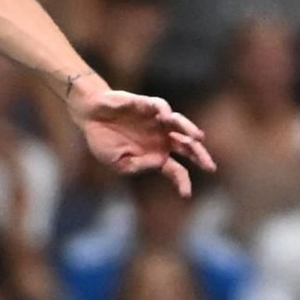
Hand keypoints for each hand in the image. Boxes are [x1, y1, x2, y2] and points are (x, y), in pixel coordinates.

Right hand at [75, 87, 215, 199]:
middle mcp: (160, 137)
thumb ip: (138, 165)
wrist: (90, 115)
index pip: (176, 169)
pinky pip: (161, 106)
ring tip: (198, 138)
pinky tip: (166, 118)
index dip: (182, 181)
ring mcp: (155, 121)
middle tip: (210, 167)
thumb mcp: (117, 163)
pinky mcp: (146, 105)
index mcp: (155, 154)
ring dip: (189, 130)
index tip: (186, 194)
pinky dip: (165, 111)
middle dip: (199, 156)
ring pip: (179, 125)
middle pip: (187, 147)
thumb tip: (160, 162)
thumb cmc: (103, 141)